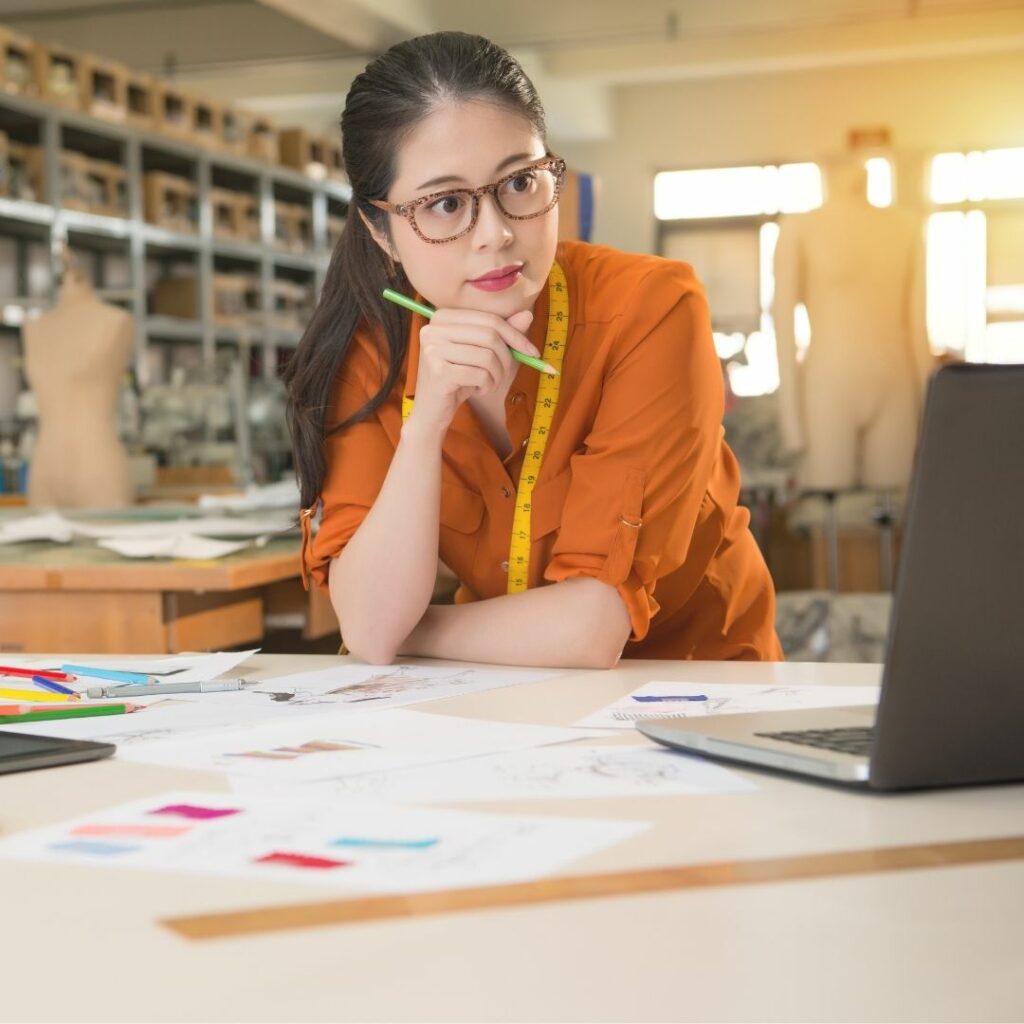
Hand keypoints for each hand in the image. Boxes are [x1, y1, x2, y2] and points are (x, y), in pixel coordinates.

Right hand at [406, 308, 537, 434]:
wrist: (433, 411)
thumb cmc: (459, 379)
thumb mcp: (483, 353)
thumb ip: (503, 333)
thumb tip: (528, 315)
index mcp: (443, 317)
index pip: (490, 319)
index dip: (516, 336)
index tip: (533, 353)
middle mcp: (433, 328)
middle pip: (490, 335)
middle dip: (507, 358)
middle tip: (504, 375)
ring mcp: (433, 349)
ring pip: (487, 356)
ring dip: (496, 375)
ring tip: (487, 383)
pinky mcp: (438, 371)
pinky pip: (479, 374)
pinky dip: (486, 386)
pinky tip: (476, 390)